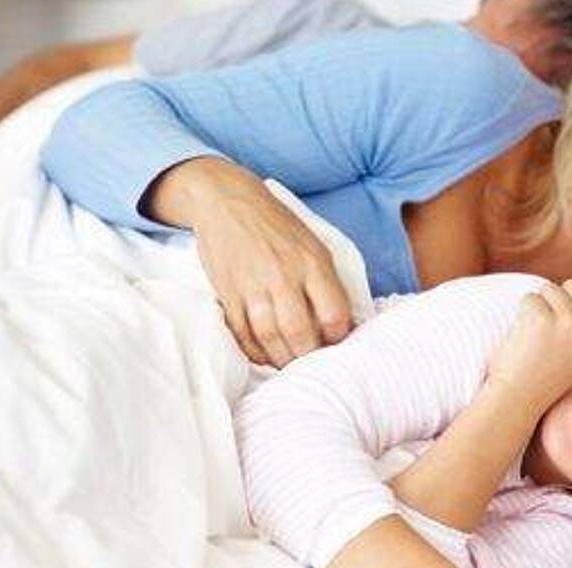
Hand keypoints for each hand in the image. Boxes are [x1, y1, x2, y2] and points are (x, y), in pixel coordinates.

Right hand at [151, 158, 353, 366]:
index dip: (339, 337)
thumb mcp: (313, 243)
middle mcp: (283, 275)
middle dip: (309, 356)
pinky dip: (254, 351)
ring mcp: (252, 285)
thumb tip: (344, 321)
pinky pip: (242, 333)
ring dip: (282, 359)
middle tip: (313, 363)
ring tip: (291, 364)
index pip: (334, 314)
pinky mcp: (227, 292)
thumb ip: (327, 280)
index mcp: (312, 262)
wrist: (227, 200)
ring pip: (270, 337)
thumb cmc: (277, 224)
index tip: (337, 344)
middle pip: (300, 333)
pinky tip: (265, 355)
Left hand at [487, 280, 571, 413]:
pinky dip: (522, 313)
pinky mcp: (542, 319)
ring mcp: (568, 321)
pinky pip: (529, 298)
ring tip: (536, 336)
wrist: (521, 398)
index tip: (566, 315)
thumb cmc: (548, 375)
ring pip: (549, 288)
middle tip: (547, 330)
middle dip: (556, 299)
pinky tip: (525, 337)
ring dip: (538, 306)